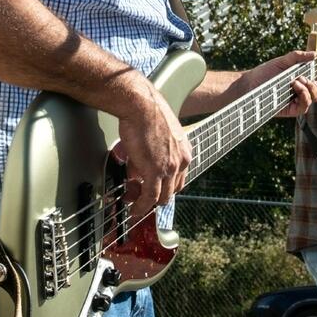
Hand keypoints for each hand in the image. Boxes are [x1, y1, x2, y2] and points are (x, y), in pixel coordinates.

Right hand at [106, 72, 192, 217]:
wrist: (141, 106)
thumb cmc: (146, 116)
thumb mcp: (157, 139)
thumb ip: (153, 157)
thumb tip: (137, 173)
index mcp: (184, 152)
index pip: (178, 179)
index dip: (162, 188)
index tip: (148, 190)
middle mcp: (182, 161)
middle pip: (172, 191)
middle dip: (154, 197)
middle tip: (136, 195)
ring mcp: (170, 167)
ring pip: (162, 197)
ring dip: (145, 204)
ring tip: (132, 203)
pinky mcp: (156, 171)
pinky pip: (150, 198)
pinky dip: (141, 207)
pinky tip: (134, 210)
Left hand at [265, 50, 316, 118]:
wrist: (249, 84)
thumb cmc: (264, 72)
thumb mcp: (283, 61)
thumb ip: (298, 57)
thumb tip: (316, 54)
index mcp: (299, 83)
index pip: (316, 86)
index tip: (313, 74)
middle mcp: (298, 94)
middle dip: (314, 85)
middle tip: (303, 77)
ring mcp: (294, 102)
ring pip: (312, 100)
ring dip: (309, 89)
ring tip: (297, 81)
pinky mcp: (289, 110)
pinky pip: (303, 108)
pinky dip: (304, 96)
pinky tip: (295, 86)